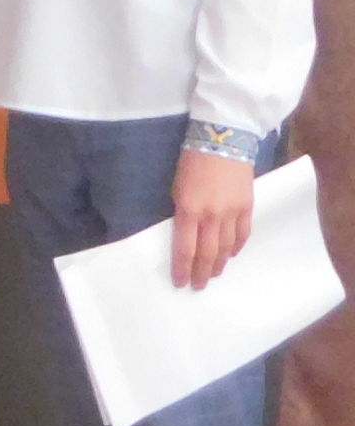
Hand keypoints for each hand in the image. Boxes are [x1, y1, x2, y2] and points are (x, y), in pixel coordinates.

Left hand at [172, 149, 255, 291]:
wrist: (223, 139)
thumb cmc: (192, 161)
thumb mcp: (177, 188)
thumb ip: (182, 213)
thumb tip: (185, 234)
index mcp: (189, 210)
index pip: (185, 249)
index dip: (183, 269)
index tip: (180, 283)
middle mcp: (212, 215)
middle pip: (207, 253)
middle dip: (202, 272)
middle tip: (198, 286)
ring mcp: (233, 212)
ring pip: (226, 247)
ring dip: (219, 263)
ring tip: (213, 274)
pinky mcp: (248, 206)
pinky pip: (243, 233)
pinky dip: (236, 247)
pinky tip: (231, 255)